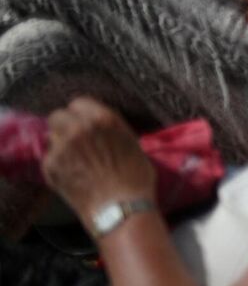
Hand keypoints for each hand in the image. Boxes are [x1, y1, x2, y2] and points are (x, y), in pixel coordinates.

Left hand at [43, 98, 154, 221]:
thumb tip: (97, 125)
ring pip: (51, 137)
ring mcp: (61, 148)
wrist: (119, 207)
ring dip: (60, 144)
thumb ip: (111, 128)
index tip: (86, 123)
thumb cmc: (135, 177)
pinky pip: (49, 157)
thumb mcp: (131, 142)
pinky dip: (58, 163)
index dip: (82, 113)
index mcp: (103, 119)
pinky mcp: (50, 167)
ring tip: (75, 158)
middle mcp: (78, 129)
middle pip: (58, 116)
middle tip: (76, 139)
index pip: (78, 102)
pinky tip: (72, 173)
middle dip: (65, 125)